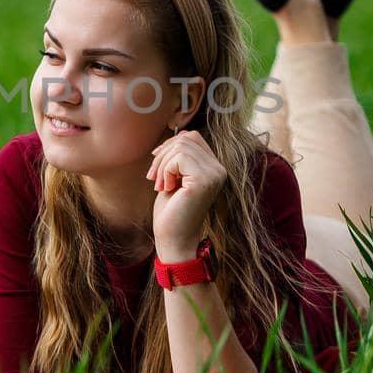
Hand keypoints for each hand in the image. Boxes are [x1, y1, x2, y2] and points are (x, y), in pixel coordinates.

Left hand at [146, 129, 225, 254]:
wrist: (173, 240)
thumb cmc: (171, 211)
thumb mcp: (175, 176)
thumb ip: (180, 156)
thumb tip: (179, 132)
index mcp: (214, 167)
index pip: (192, 137)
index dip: (170, 146)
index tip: (157, 166)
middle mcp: (219, 169)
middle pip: (186, 138)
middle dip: (163, 154)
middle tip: (153, 178)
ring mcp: (215, 174)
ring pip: (181, 146)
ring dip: (162, 164)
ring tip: (160, 184)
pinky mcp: (205, 180)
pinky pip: (179, 158)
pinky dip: (165, 170)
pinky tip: (166, 188)